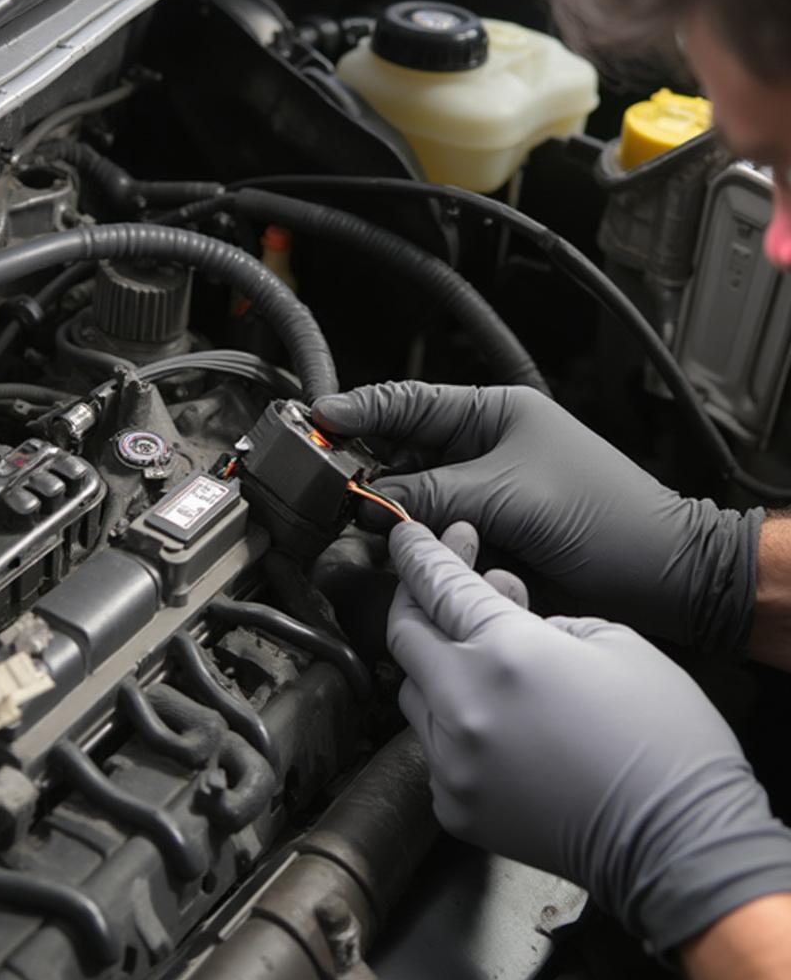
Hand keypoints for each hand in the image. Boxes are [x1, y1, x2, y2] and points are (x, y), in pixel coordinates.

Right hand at [314, 381, 761, 653]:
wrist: (661, 576)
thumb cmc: (604, 516)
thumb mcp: (509, 494)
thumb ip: (433, 494)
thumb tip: (370, 502)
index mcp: (493, 414)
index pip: (411, 403)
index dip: (360, 409)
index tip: (318, 418)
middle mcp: (482, 451)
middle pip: (404, 453)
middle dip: (366, 468)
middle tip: (326, 484)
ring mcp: (483, 495)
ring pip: (415, 499)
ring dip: (388, 512)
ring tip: (353, 523)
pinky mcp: (486, 537)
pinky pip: (435, 534)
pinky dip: (413, 543)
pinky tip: (392, 553)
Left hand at [388, 520, 790, 952]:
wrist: (679, 844)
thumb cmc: (663, 738)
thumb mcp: (614, 642)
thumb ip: (540, 618)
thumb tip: (501, 611)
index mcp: (506, 652)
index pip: (437, 585)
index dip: (417, 553)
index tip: (406, 536)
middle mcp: (463, 704)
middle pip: (404, 634)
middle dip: (414, 599)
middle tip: (436, 583)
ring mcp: (452, 761)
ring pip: (412, 692)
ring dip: (433, 663)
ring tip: (477, 655)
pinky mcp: (454, 805)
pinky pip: (431, 747)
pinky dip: (451, 723)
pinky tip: (491, 719)